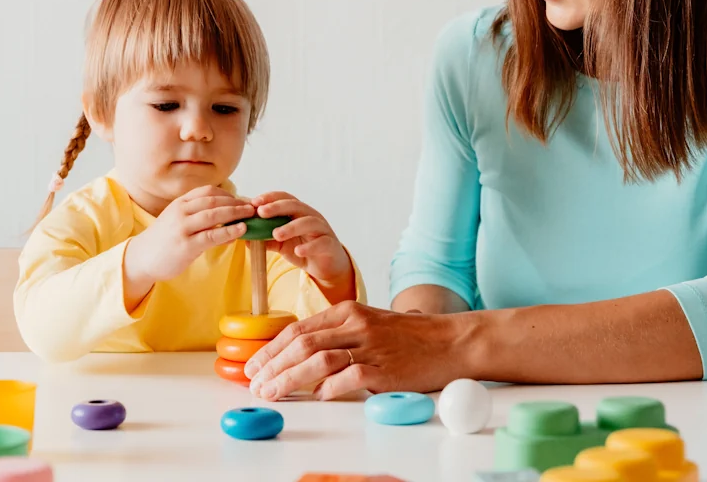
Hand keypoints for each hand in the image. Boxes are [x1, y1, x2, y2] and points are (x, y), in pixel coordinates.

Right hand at [122, 185, 252, 307]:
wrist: (141, 258)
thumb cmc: (164, 240)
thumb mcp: (179, 220)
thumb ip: (200, 216)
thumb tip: (229, 217)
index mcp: (180, 203)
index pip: (209, 191)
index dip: (229, 194)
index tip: (243, 199)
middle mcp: (181, 211)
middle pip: (214, 200)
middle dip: (236, 202)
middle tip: (253, 206)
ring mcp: (182, 228)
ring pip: (214, 215)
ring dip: (235, 213)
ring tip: (251, 216)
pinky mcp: (186, 245)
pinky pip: (212, 235)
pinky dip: (229, 231)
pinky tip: (241, 231)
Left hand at [244, 301, 468, 400]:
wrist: (451, 340)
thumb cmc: (409, 335)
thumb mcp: (369, 322)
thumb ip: (337, 333)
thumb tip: (300, 353)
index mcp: (348, 310)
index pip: (298, 329)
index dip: (272, 349)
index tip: (254, 366)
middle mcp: (357, 325)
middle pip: (302, 344)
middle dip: (273, 366)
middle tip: (256, 384)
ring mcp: (372, 347)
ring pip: (319, 359)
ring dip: (291, 379)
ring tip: (274, 393)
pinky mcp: (387, 370)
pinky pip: (351, 377)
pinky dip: (330, 387)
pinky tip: (319, 396)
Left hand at [253, 191, 353, 299]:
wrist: (325, 266)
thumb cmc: (303, 249)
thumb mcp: (281, 244)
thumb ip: (266, 239)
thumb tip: (245, 238)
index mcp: (298, 213)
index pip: (285, 198)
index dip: (270, 198)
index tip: (254, 202)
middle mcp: (311, 216)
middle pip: (295, 205)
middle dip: (277, 207)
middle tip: (261, 212)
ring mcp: (322, 229)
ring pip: (309, 222)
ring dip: (291, 227)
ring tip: (276, 234)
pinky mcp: (330, 244)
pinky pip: (320, 242)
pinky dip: (309, 246)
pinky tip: (298, 251)